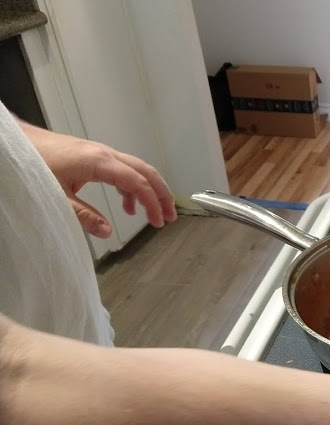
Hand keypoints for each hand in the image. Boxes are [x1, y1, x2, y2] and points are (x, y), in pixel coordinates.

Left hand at [19, 121, 175, 236]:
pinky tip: (128, 206)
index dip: (153, 203)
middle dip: (161, 194)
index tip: (159, 221)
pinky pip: (122, 170)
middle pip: (145, 172)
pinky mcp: (92, 156)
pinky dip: (131, 188)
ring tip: (155, 213)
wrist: (16, 145)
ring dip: (149, 191)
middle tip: (170, 215)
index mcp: (100, 162)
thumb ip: (84, 215)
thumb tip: (107, 231)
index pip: (138, 183)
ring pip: (136, 170)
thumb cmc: (33, 165)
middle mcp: (104, 154)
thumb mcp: (57, 196)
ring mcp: (99, 153)